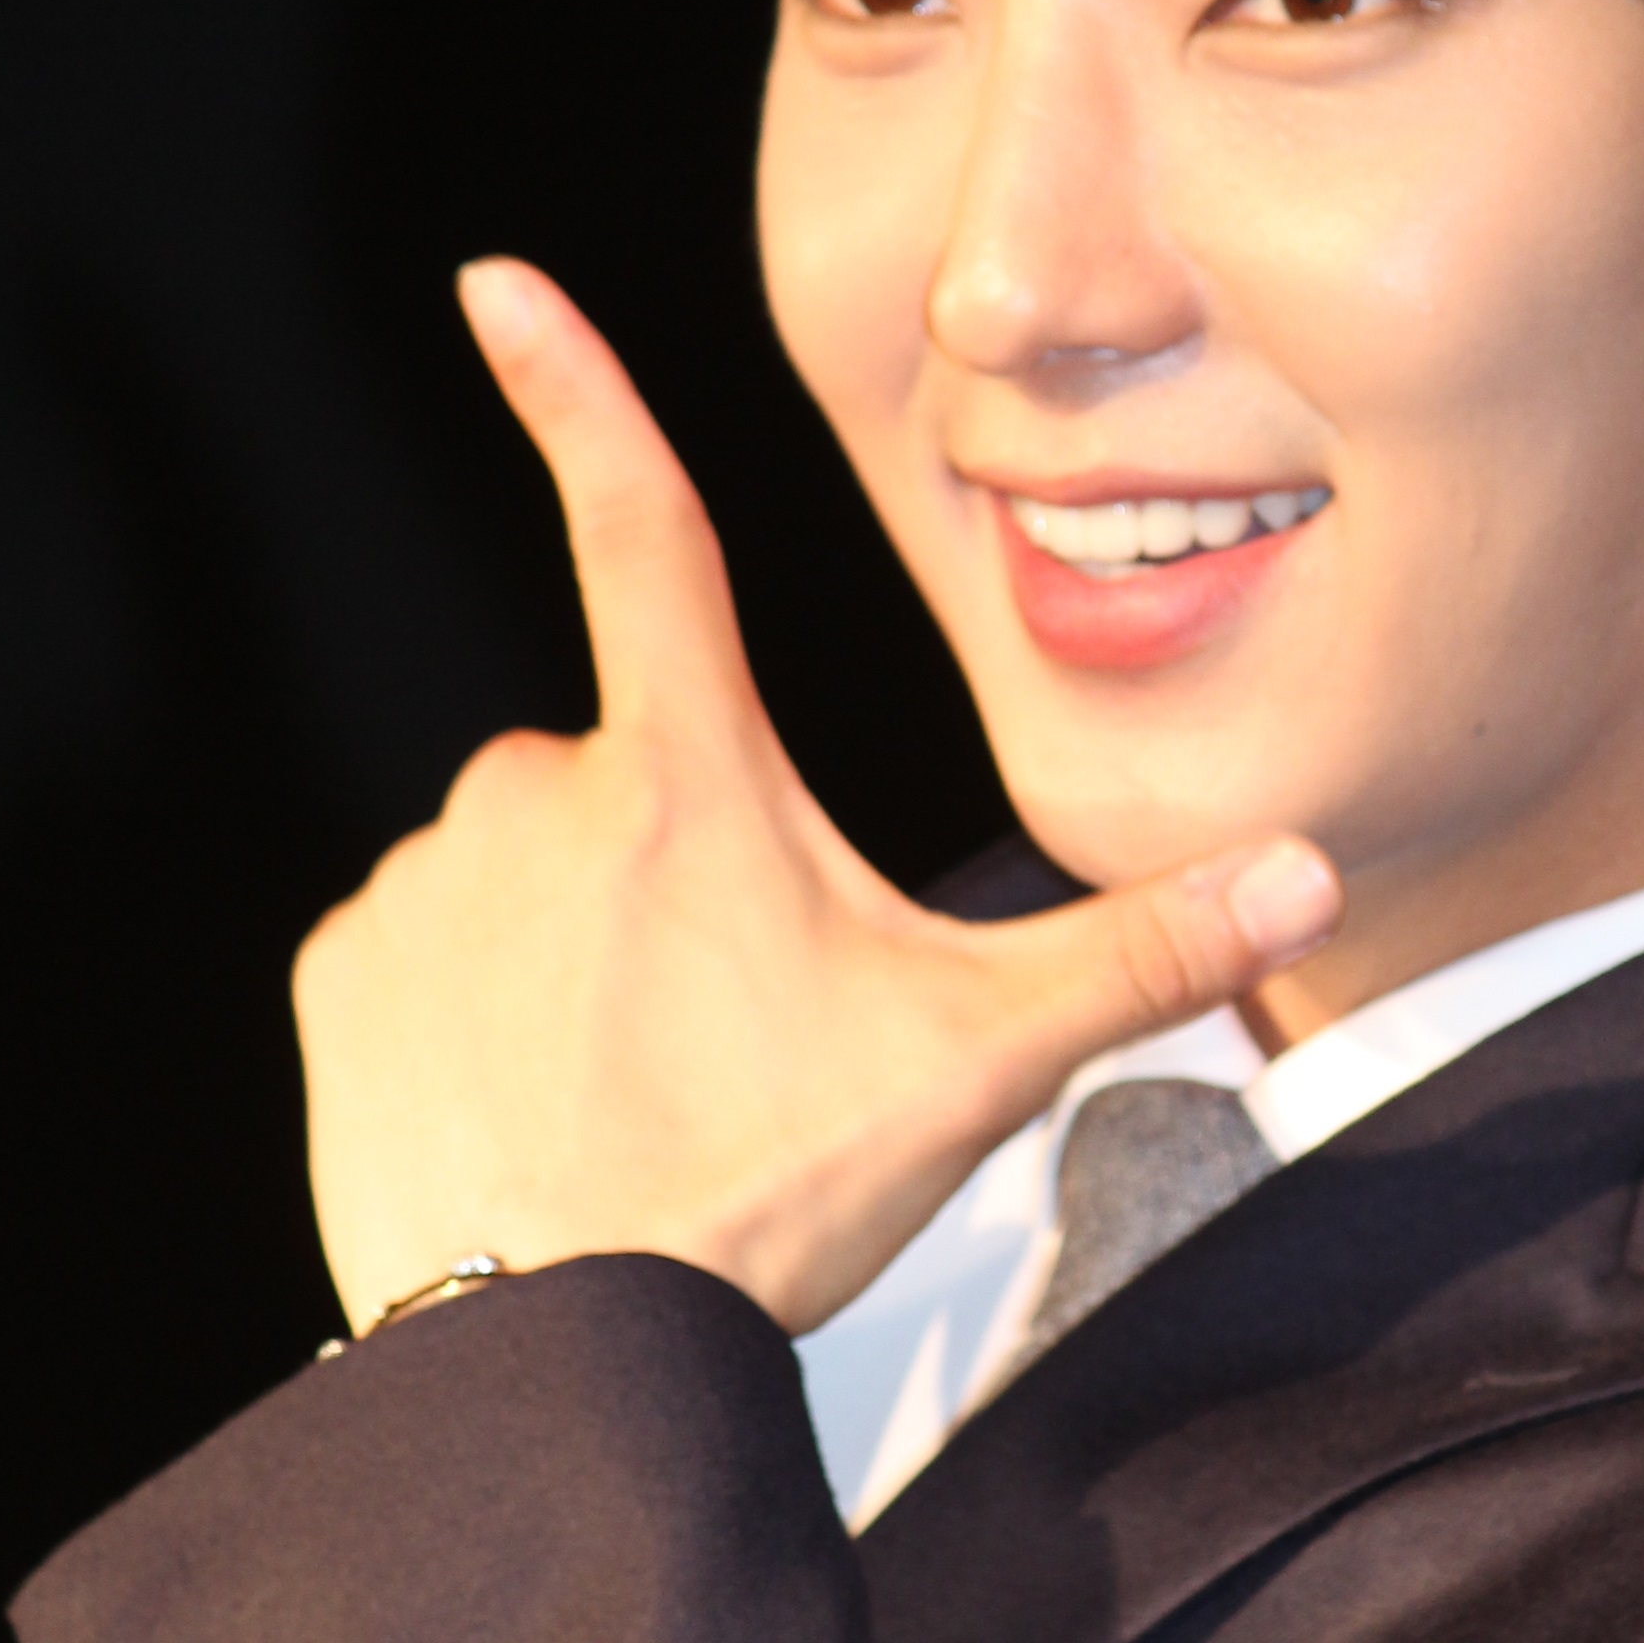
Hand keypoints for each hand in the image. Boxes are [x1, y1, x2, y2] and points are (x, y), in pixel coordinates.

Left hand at [292, 257, 1343, 1336]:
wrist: (559, 1363)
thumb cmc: (766, 1189)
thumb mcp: (978, 1058)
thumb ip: (1143, 950)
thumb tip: (1301, 870)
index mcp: (688, 775)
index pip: (641, 528)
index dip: (568, 388)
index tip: (492, 279)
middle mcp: (534, 794)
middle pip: (624, 774)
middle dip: (671, 864)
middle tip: (731, 1021)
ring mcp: (423, 885)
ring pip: (520, 866)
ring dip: (572, 939)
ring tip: (633, 1085)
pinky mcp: (342, 982)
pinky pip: (420, 949)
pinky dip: (471, 1005)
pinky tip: (530, 1109)